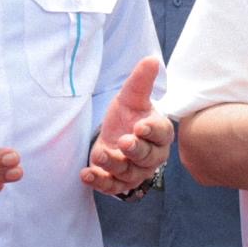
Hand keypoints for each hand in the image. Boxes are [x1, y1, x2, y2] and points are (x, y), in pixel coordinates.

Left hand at [83, 56, 172, 195]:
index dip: (153, 131)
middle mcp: (151, 156)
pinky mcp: (116, 182)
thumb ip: (141, 81)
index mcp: (159, 133)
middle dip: (135, 150)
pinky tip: (86, 174)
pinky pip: (111, 187)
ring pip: (128, 173)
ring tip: (100, 155)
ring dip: (114, 165)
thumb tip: (151, 59)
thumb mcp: (131, 96)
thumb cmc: (129, 116)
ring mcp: (134, 171)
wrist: (114, 135)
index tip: (140, 126)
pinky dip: (98, 182)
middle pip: (147, 157)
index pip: (162, 134)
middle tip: (124, 141)